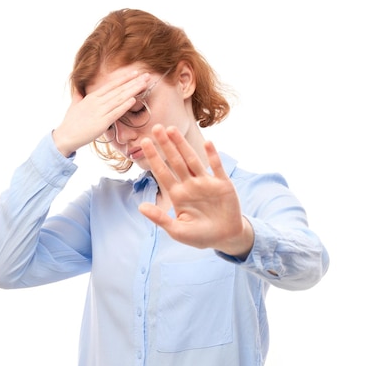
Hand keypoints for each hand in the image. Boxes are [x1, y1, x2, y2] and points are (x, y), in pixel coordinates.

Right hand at [53, 71, 149, 155]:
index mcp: (92, 97)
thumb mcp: (74, 104)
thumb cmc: (70, 122)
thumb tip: (79, 89)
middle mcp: (96, 101)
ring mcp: (99, 111)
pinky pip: (115, 113)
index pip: (111, 85)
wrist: (65, 136)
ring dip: (133, 91)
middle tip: (147, 75)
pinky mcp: (101, 123)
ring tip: (144, 84)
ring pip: (119, 98)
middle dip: (134, 82)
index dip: (124, 78)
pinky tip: (133, 100)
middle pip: (119, 89)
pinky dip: (124, 106)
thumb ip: (79, 96)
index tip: (135, 73)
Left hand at [138, 125, 253, 256]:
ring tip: (173, 129)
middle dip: (166, 145)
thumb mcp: (177, 231)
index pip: (162, 172)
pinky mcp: (223, 184)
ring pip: (192, 160)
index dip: (154, 158)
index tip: (145, 142)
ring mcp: (206, 182)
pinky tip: (207, 143)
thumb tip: (140, 207)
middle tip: (156, 127)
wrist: (225, 238)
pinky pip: (216, 167)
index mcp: (178, 194)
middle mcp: (190, 184)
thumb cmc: (200, 236)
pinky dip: (212, 155)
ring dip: (183, 145)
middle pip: (175, 161)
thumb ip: (160, 219)